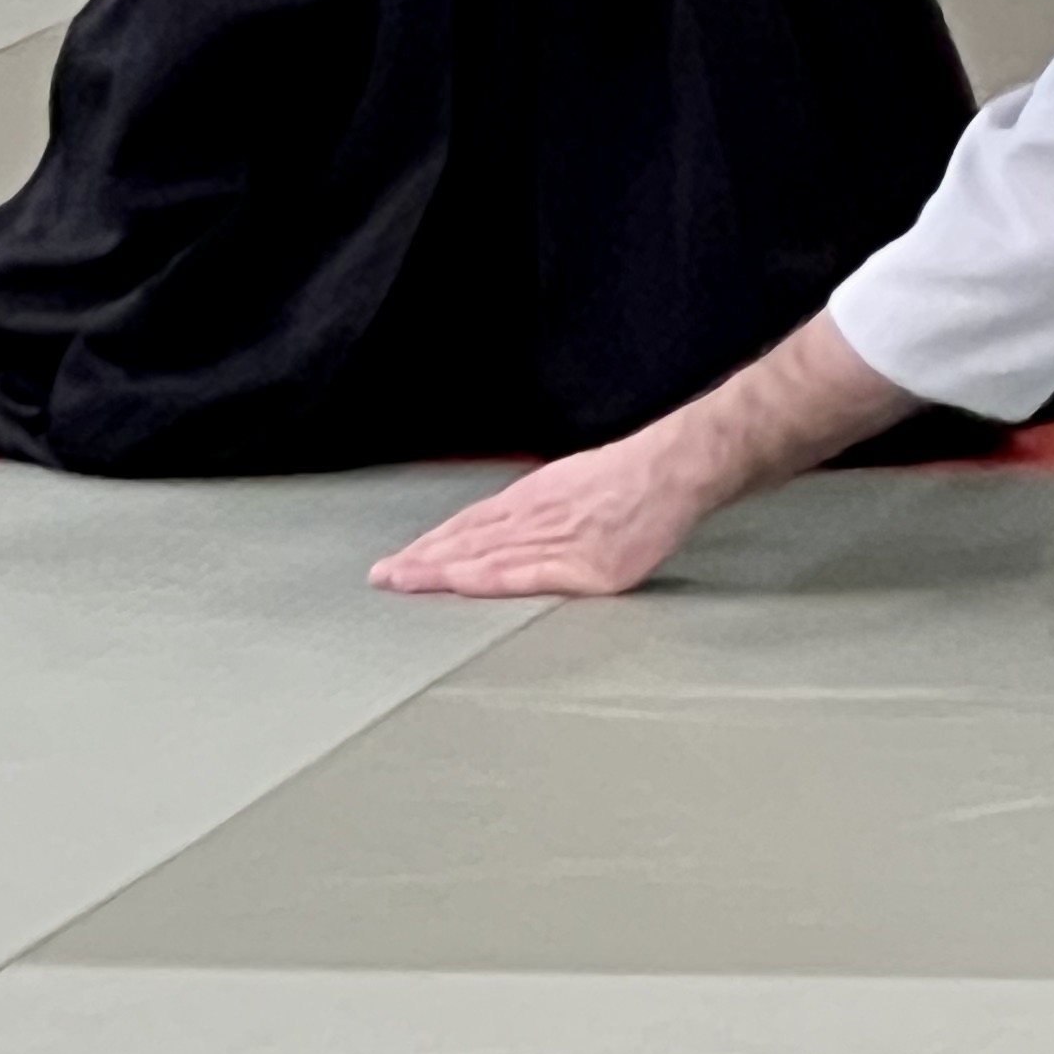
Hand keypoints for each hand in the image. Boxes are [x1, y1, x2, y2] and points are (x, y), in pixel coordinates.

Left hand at [371, 426, 712, 598]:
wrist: (674, 470)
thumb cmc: (628, 477)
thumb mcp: (569, 482)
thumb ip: (536, 510)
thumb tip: (503, 530)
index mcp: (532, 498)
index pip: (469, 526)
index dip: (431, 545)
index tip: (396, 562)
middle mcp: (536, 518)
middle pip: (467, 541)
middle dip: (421, 560)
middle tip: (380, 577)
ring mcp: (559, 543)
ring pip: (487, 557)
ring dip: (440, 571)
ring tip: (403, 584)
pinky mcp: (585, 570)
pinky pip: (528, 575)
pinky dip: (490, 579)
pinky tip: (461, 584)